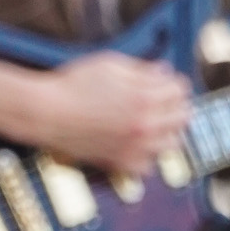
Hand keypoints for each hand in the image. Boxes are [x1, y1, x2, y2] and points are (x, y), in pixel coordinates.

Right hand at [32, 52, 191, 175]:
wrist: (47, 112)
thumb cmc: (73, 85)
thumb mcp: (109, 64)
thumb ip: (142, 69)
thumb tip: (164, 72)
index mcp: (144, 97)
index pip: (180, 90)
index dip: (175, 83)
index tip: (170, 83)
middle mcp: (145, 125)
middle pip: (182, 117)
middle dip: (176, 105)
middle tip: (166, 101)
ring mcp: (136, 148)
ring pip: (172, 144)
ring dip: (167, 131)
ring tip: (155, 122)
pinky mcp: (123, 164)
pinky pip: (150, 166)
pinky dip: (148, 155)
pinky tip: (138, 143)